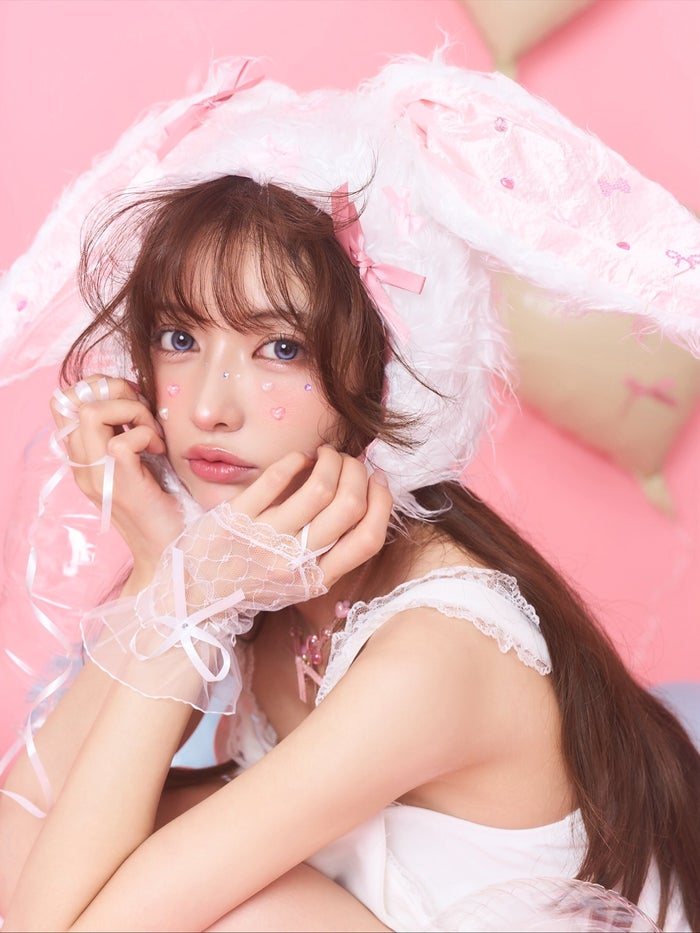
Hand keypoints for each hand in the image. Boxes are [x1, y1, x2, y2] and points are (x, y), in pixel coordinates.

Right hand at [50, 375, 184, 572]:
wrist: (168, 551)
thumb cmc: (160, 506)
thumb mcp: (137, 463)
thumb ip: (125, 434)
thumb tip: (135, 397)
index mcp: (83, 458)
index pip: (64, 403)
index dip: (97, 387)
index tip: (131, 401)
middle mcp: (84, 465)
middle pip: (74, 400)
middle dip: (116, 390)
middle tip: (144, 413)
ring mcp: (99, 476)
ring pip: (92, 412)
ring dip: (132, 410)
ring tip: (152, 433)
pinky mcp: (121, 484)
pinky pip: (124, 441)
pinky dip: (147, 435)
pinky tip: (159, 451)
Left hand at [80, 446, 392, 710]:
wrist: (195, 597)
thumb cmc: (251, 585)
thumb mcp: (296, 584)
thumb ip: (328, 553)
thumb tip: (362, 501)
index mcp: (314, 580)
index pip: (368, 539)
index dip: (382, 503)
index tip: (379, 481)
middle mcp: (293, 560)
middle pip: (349, 505)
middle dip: (357, 473)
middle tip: (350, 462)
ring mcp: (265, 537)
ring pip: (318, 487)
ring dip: (330, 461)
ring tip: (326, 455)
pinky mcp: (237, 516)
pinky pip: (276, 477)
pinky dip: (295, 460)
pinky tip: (298, 458)